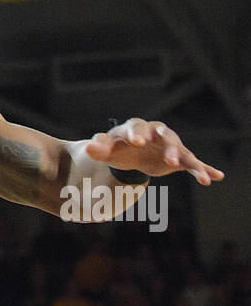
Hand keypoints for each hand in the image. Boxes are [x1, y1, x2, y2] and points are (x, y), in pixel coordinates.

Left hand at [85, 118, 223, 184]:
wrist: (131, 152)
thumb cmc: (118, 147)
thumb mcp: (107, 148)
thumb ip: (99, 147)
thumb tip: (89, 149)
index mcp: (136, 128)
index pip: (136, 127)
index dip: (137, 134)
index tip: (136, 142)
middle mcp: (156, 133)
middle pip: (164, 135)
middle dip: (168, 146)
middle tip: (170, 160)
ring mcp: (169, 145)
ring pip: (180, 149)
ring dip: (187, 160)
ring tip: (198, 174)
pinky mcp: (179, 158)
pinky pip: (193, 163)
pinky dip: (203, 170)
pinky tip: (215, 177)